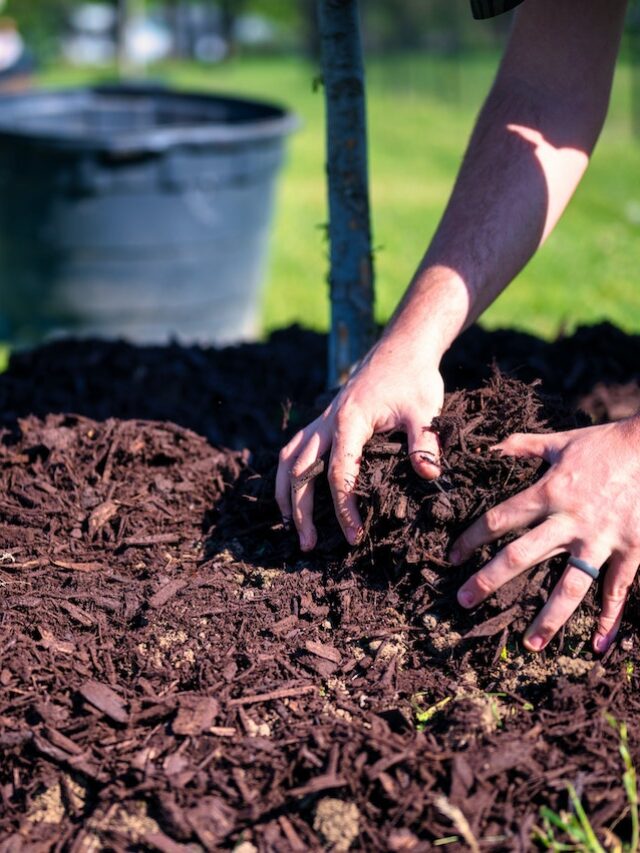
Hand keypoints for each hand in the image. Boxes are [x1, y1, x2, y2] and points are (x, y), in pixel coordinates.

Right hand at [276, 337, 443, 550]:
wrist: (402, 348)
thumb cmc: (414, 379)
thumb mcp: (425, 410)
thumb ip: (425, 442)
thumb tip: (428, 475)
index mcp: (349, 422)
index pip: (338, 473)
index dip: (343, 508)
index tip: (354, 535)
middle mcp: (327, 421)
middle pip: (300, 471)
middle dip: (300, 510)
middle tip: (308, 545)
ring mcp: (322, 420)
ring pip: (288, 459)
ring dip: (285, 494)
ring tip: (289, 526)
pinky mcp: (324, 420)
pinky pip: (294, 448)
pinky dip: (288, 473)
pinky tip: (292, 493)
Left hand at [450, 417, 639, 653]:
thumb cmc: (604, 444)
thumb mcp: (559, 442)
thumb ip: (522, 445)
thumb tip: (491, 446)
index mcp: (548, 493)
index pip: (499, 520)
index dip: (472, 539)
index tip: (453, 557)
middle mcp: (569, 521)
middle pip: (521, 556)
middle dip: (490, 580)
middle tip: (464, 601)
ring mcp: (600, 540)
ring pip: (569, 586)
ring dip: (548, 618)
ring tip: (529, 644)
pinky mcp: (630, 550)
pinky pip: (616, 590)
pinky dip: (609, 619)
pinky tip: (598, 644)